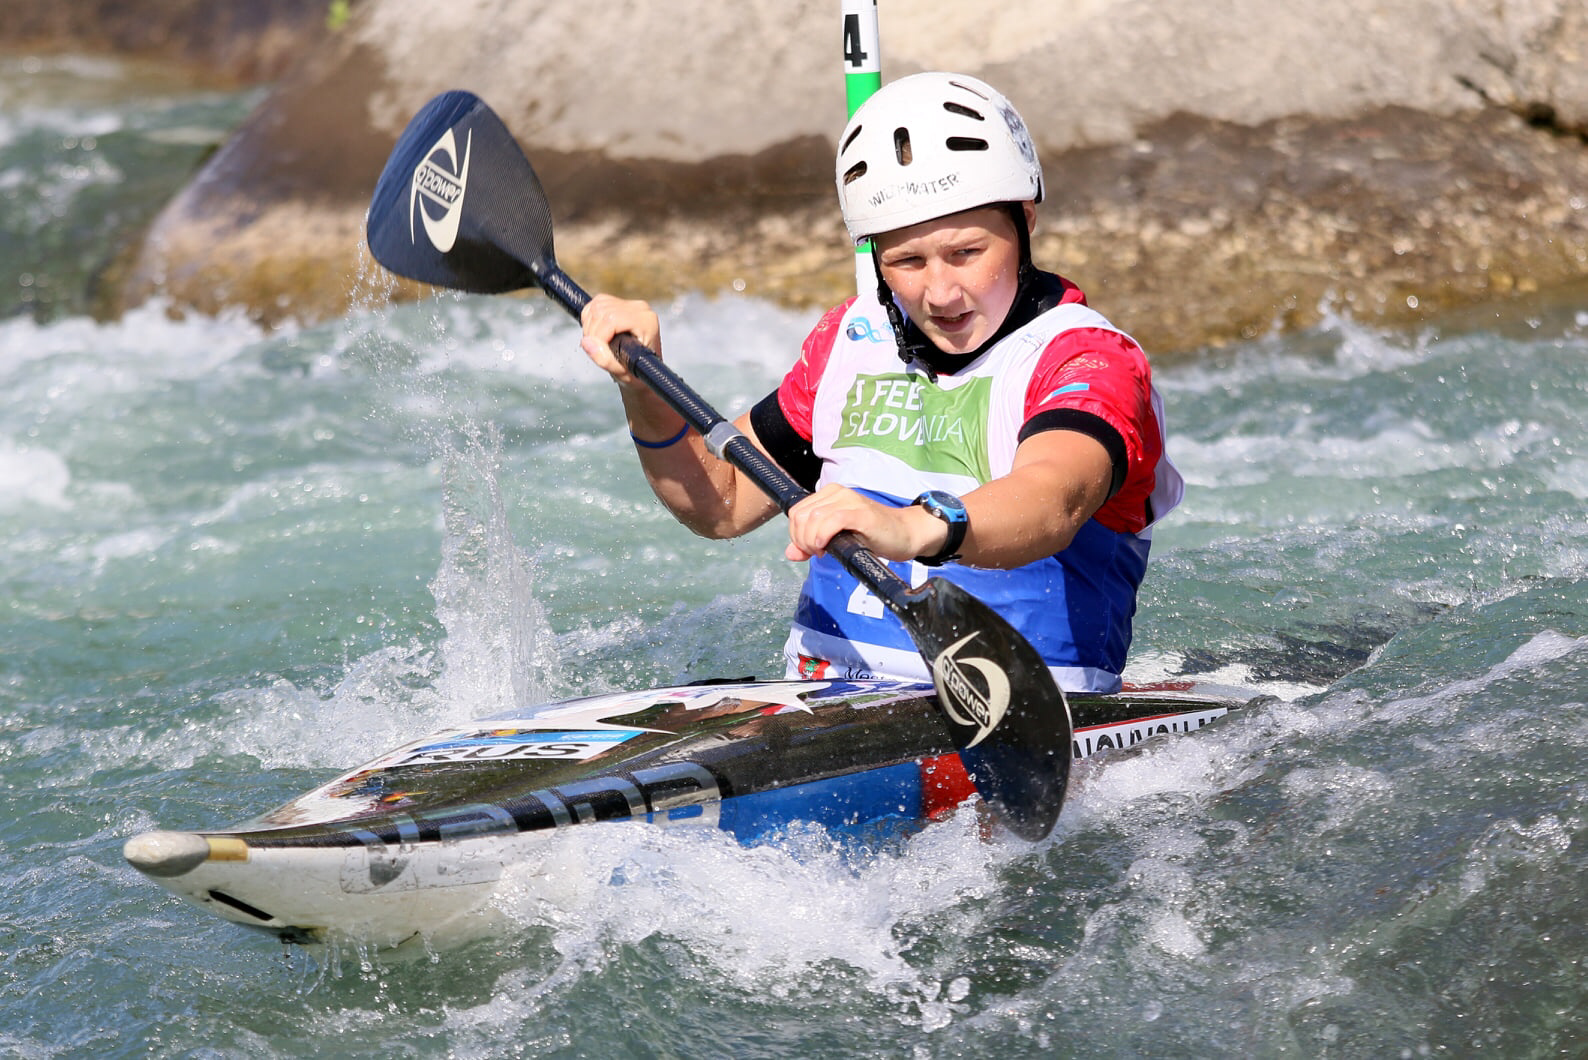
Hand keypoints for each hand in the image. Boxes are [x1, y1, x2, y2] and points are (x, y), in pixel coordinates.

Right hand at [579, 294, 660, 387]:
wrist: (643, 370)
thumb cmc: (638, 373)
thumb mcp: (622, 372)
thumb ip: (605, 359)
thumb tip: (587, 342)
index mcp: (646, 322)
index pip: (611, 319)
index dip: (599, 335)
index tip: (598, 350)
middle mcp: (640, 309)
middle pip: (601, 311)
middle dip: (592, 333)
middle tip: (598, 350)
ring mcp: (630, 304)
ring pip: (597, 306)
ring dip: (590, 326)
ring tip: (599, 344)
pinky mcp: (620, 303)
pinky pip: (596, 303)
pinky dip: (590, 319)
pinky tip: (598, 333)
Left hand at [784, 483, 946, 563]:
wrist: (905, 534)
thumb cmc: (873, 536)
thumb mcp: (837, 539)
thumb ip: (812, 543)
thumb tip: (790, 553)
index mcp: (830, 494)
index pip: (796, 511)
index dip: (795, 534)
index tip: (809, 549)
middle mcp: (837, 493)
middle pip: (800, 516)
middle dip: (801, 539)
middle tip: (816, 552)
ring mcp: (849, 501)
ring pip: (812, 519)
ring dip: (811, 541)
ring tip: (824, 551)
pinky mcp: (860, 513)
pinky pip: (831, 522)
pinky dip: (822, 537)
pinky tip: (827, 547)